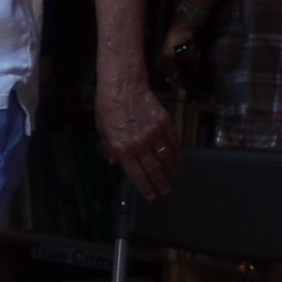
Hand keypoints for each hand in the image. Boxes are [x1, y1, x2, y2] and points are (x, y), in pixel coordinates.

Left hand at [99, 63, 180, 202]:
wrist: (123, 85)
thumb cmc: (108, 106)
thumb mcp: (102, 129)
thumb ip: (111, 148)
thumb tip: (116, 163)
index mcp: (122, 148)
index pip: (136, 174)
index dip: (145, 187)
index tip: (152, 196)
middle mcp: (139, 144)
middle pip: (153, 170)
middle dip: (161, 183)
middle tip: (166, 191)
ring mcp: (154, 133)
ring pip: (166, 158)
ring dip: (171, 170)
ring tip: (174, 178)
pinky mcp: (165, 123)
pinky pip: (174, 141)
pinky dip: (177, 152)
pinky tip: (179, 159)